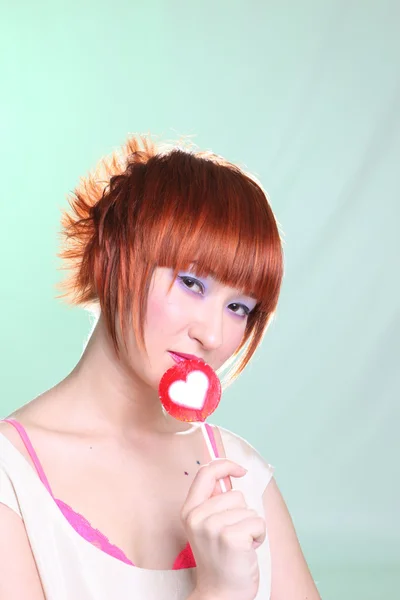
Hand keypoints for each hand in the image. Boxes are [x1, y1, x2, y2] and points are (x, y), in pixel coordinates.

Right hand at [181, 458, 265, 599]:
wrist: (221, 593)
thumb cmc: (220, 558)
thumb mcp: (207, 525)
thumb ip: (214, 501)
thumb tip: (232, 474)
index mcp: (189, 510)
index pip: (206, 472)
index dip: (225, 465)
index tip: (240, 470)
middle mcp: (197, 517)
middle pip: (236, 494)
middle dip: (242, 513)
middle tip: (233, 536)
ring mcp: (212, 527)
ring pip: (249, 509)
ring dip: (250, 526)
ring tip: (239, 544)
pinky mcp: (231, 538)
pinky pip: (258, 522)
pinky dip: (259, 536)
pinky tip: (247, 550)